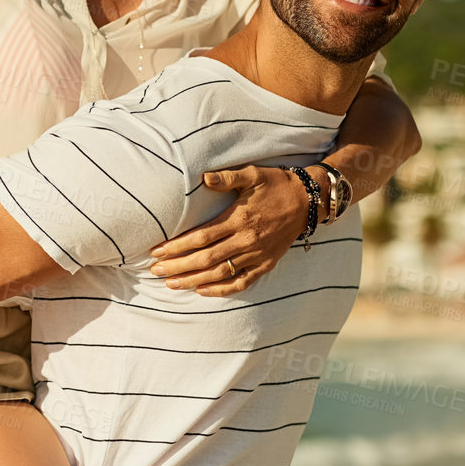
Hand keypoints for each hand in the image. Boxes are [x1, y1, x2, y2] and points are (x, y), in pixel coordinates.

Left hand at [149, 165, 314, 295]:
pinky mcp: (265, 264)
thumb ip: (227, 177)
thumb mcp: (253, 174)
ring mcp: (256, 255)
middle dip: (178, 267)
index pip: (200, 237)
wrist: (308, 201)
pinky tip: (202, 291)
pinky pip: (241, 282)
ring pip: (219, 273)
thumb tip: (204, 178)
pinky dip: (221, 290)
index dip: (176, 246)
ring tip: (171, 284)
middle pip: (205, 259)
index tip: (157, 252)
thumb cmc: (276, 185)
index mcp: (238, 219)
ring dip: (193, 280)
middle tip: (156, 271)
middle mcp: (246, 240)